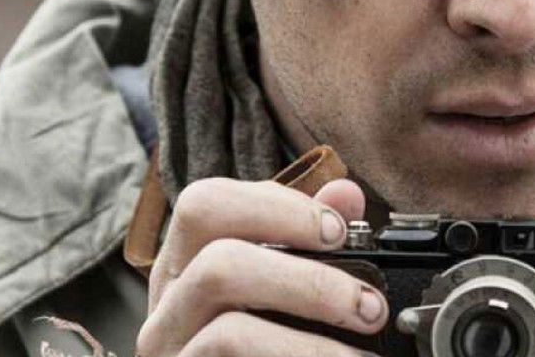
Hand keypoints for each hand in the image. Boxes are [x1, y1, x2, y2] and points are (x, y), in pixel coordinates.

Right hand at [135, 176, 384, 355]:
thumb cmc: (263, 351)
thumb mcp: (281, 295)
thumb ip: (305, 242)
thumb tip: (344, 194)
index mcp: (185, 270)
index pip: (205, 205)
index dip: (276, 206)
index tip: (338, 232)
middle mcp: (166, 311)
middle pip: (217, 261)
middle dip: (307, 278)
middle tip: (367, 304)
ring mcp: (172, 354)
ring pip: (226, 322)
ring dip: (310, 319)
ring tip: (363, 342)